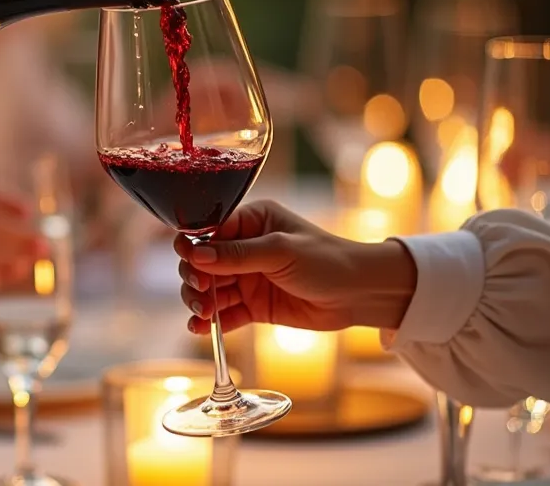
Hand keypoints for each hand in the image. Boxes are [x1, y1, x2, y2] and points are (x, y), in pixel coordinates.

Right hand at [174, 200, 417, 334]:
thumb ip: (237, 254)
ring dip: (200, 302)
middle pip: (203, 263)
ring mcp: (248, 278)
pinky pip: (225, 314)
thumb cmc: (327, 260)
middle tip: (201, 292)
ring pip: (209, 290)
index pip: (209, 231)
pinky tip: (201, 329)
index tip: (190, 263)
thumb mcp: (281, 251)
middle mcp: (245, 248)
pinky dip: (211, 322)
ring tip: (202, 314)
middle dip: (195, 278)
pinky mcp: (253, 306)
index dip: (194, 248)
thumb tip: (196, 254)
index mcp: (252, 221)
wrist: (360, 295)